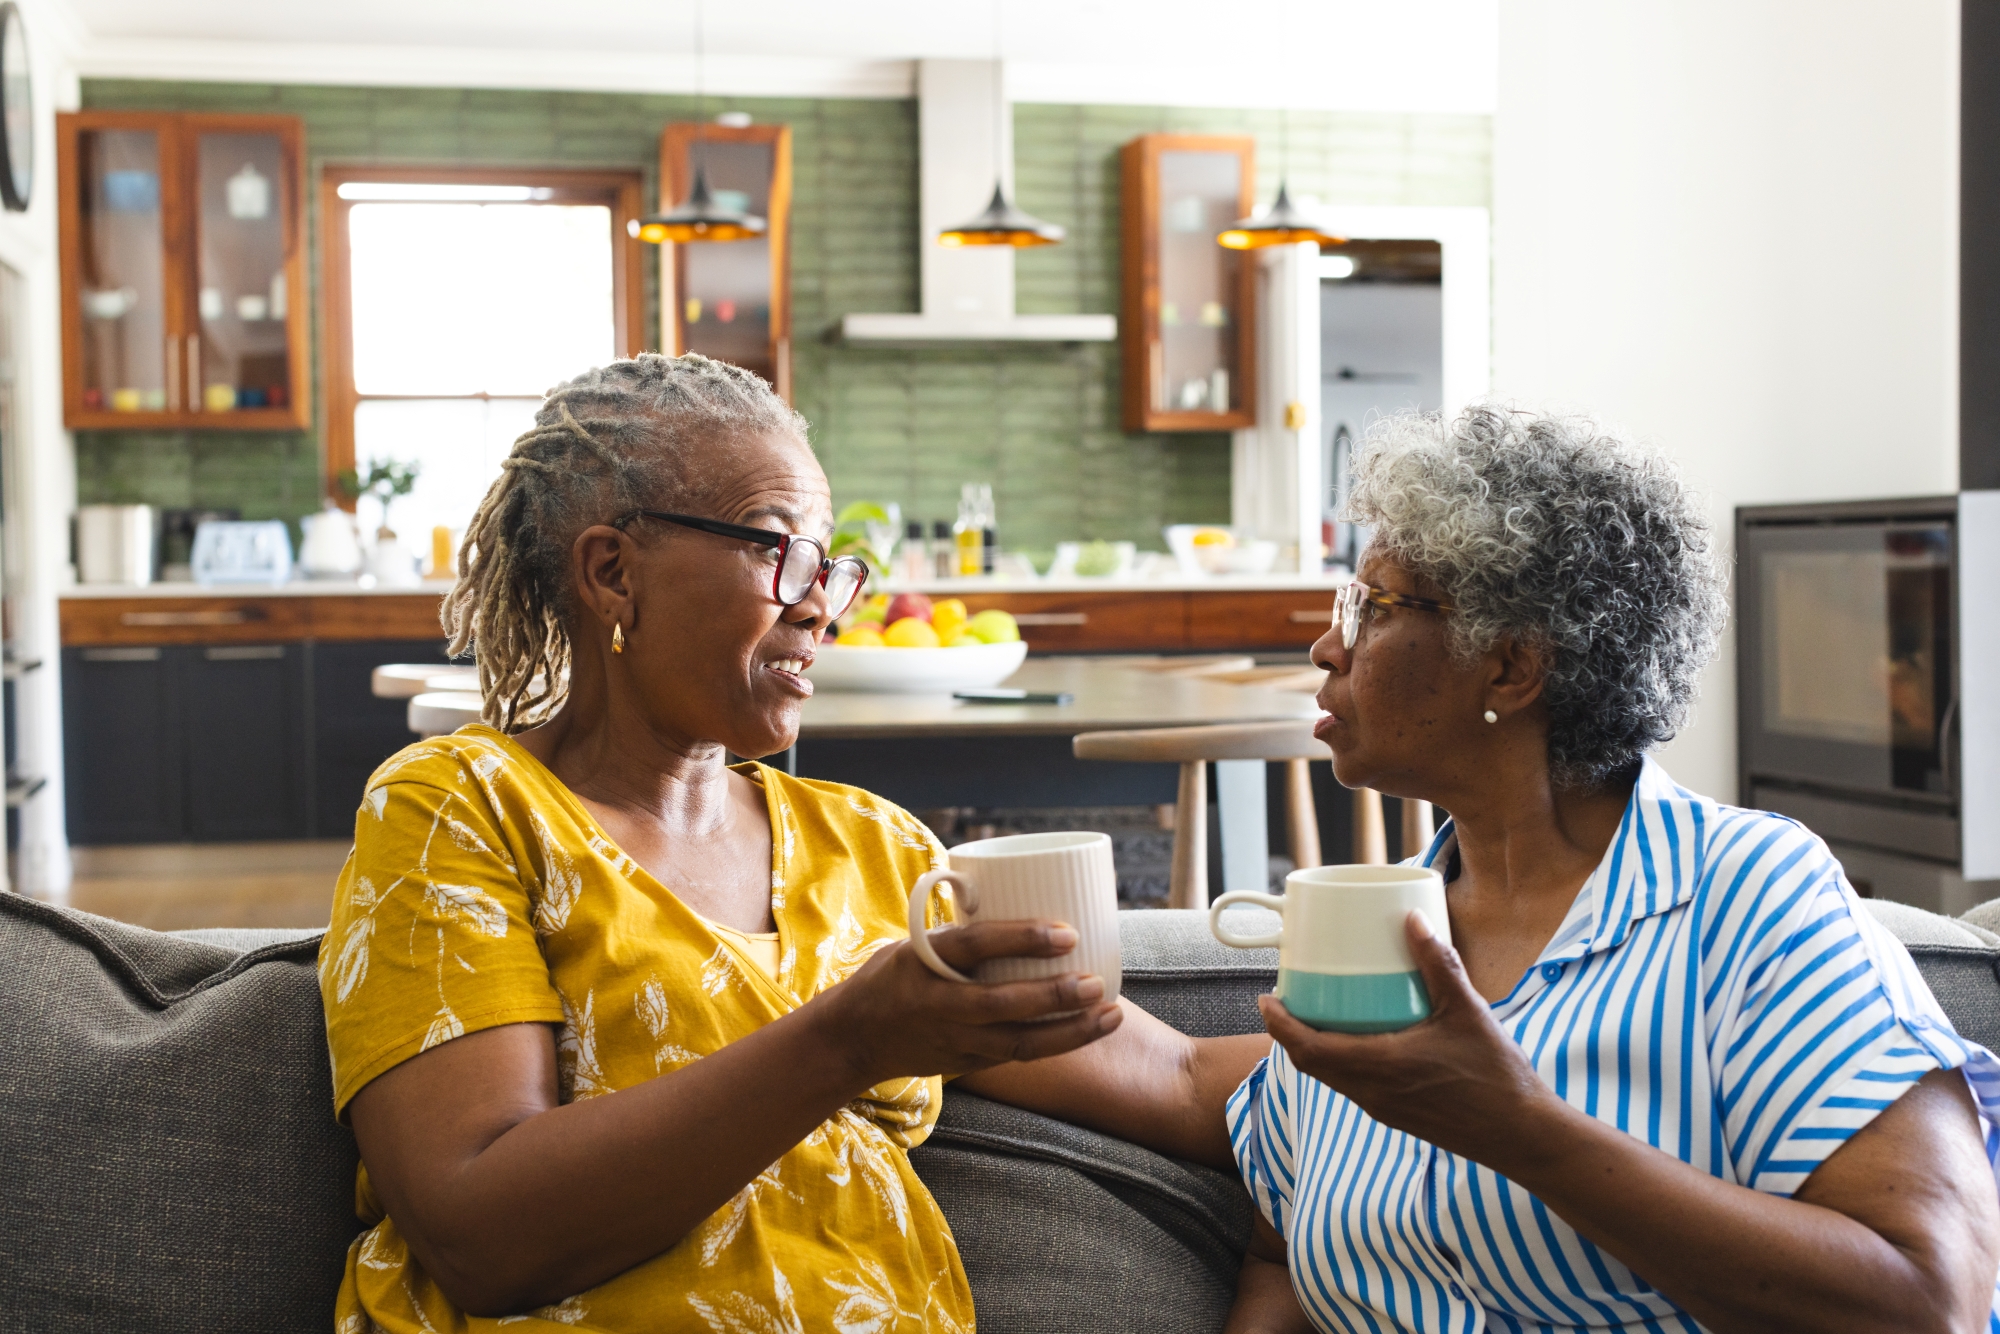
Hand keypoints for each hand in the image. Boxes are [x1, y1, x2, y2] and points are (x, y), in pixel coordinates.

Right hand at [810, 919, 1122, 1086]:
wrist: (853, 1039)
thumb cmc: (890, 978)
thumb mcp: (912, 944)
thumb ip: (959, 932)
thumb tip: (1017, 893)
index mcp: (923, 963)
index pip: (975, 946)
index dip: (1022, 938)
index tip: (1068, 931)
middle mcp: (939, 1005)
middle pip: (1006, 1004)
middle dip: (1058, 995)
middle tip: (1099, 982)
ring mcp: (954, 1040)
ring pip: (1021, 1043)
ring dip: (1071, 1031)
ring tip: (1111, 1014)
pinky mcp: (966, 1063)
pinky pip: (1018, 1057)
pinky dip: (1056, 1046)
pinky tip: (1088, 1032)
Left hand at [1257, 911, 1554, 1165]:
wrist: (1521, 1135)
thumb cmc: (1496, 1075)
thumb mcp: (1467, 1010)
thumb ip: (1437, 963)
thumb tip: (1411, 920)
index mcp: (1379, 1066)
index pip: (1307, 1047)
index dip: (1278, 1024)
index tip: (1266, 998)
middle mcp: (1372, 1092)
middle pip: (1311, 1064)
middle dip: (1290, 1033)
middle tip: (1287, 1000)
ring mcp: (1383, 1108)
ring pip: (1331, 1078)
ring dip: (1313, 1049)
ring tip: (1316, 1015)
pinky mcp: (1397, 1116)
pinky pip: (1352, 1087)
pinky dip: (1339, 1063)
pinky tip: (1358, 1042)